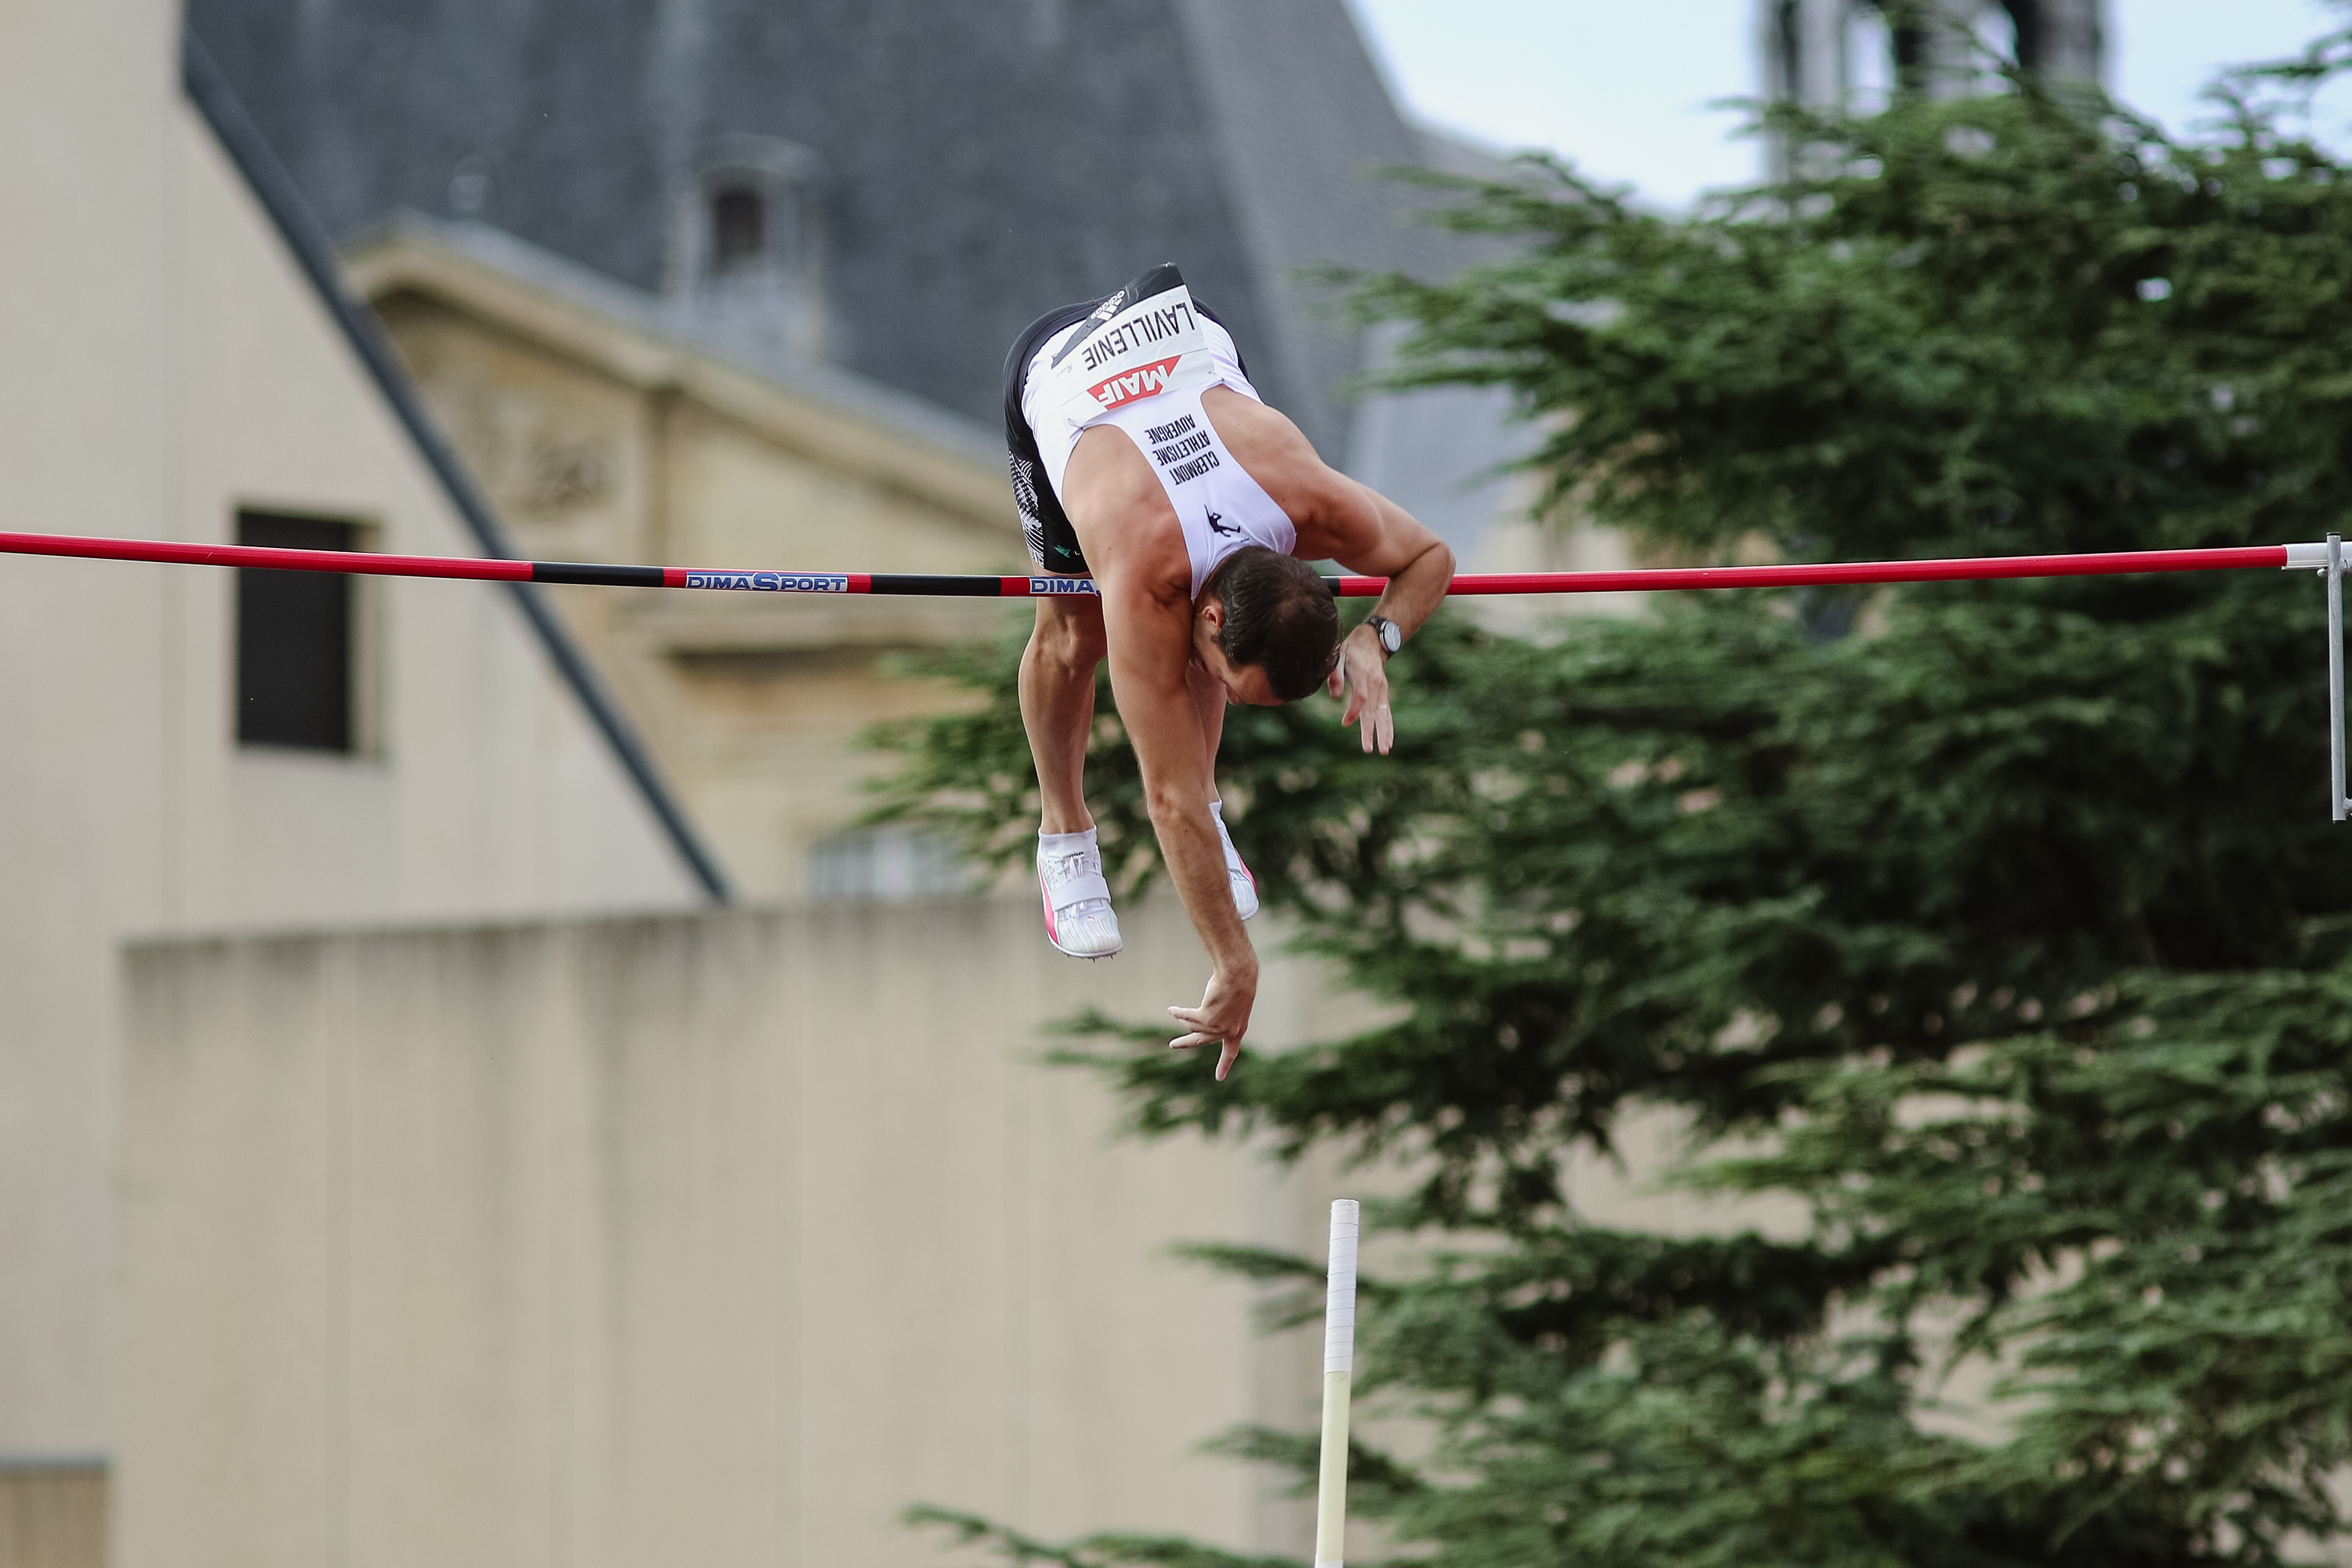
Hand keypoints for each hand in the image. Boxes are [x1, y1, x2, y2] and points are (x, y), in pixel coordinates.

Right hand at [1169, 961, 1256, 1080]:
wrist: (1238, 977)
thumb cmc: (1237, 986)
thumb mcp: (1230, 1007)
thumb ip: (1217, 1020)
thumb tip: (1190, 1025)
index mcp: (1238, 1031)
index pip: (1231, 1052)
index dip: (1224, 1065)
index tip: (1220, 1078)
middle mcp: (1227, 1032)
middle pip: (1201, 1041)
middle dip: (1185, 1043)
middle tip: (1173, 1044)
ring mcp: (1217, 1026)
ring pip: (1193, 1026)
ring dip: (1184, 1019)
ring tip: (1177, 1013)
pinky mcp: (1205, 1018)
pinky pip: (1187, 1016)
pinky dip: (1178, 1013)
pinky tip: (1172, 1010)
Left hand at [1327, 625, 1394, 754]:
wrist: (1371, 641)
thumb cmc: (1349, 651)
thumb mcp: (1338, 657)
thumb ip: (1335, 675)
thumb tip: (1335, 697)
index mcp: (1362, 674)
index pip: (1361, 697)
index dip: (1354, 711)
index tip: (1345, 723)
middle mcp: (1375, 683)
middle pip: (1373, 710)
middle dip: (1370, 730)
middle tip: (1368, 749)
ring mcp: (1382, 688)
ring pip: (1384, 713)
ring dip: (1384, 733)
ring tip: (1384, 751)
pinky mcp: (1384, 692)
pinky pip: (1387, 712)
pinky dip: (1389, 727)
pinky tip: (1388, 742)